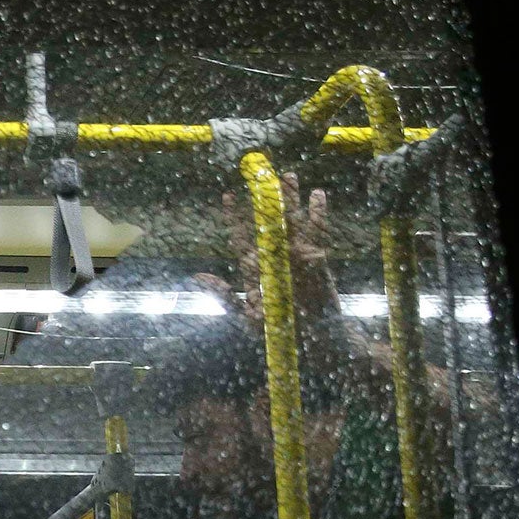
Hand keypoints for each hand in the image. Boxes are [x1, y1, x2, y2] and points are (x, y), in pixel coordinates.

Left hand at [210, 173, 335, 330]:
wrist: (312, 344)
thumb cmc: (276, 332)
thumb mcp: (245, 317)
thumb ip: (225, 296)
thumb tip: (199, 276)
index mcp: (255, 269)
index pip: (241, 238)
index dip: (235, 217)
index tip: (227, 196)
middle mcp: (275, 258)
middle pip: (269, 222)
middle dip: (266, 199)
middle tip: (262, 174)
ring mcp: (297, 258)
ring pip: (292, 222)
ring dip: (292, 200)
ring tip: (290, 176)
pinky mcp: (319, 261)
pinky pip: (318, 234)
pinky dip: (318, 215)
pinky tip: (318, 196)